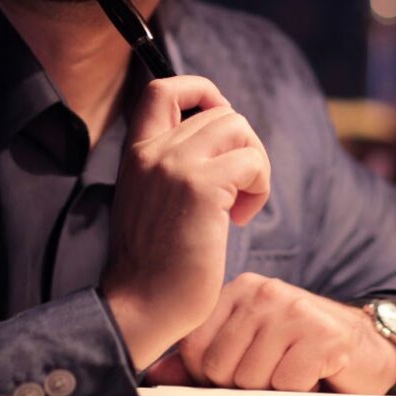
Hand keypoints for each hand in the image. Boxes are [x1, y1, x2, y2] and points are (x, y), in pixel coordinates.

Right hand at [101, 77, 271, 370]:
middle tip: (238, 190)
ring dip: (254, 164)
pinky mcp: (202, 187)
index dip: (200, 92)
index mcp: (136, 152)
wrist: (140, 307)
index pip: (161, 88)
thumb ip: (171, 166)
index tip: (217, 127)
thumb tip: (220, 142)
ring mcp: (175, 165)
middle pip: (220, 112)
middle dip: (242, 147)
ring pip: (238, 128)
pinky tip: (240, 219)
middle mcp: (152, 151)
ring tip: (240, 204)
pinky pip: (251, 162)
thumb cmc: (154, 265)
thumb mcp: (150, 199)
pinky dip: (259, 187)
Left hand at [148, 274, 395, 394]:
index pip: (193, 348)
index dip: (210, 376)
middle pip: (219, 368)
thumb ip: (199, 360)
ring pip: (251, 380)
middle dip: (243, 387)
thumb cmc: (299, 351)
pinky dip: (300, 392)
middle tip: (272, 373)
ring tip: (292, 372)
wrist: (365, 349)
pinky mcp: (322, 334)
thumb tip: (155, 373)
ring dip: (273, 392)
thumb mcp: (247, 349)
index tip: (240, 371)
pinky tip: (314, 375)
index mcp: (238, 291)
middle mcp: (263, 292)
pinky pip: (287, 385)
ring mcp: (293, 309)